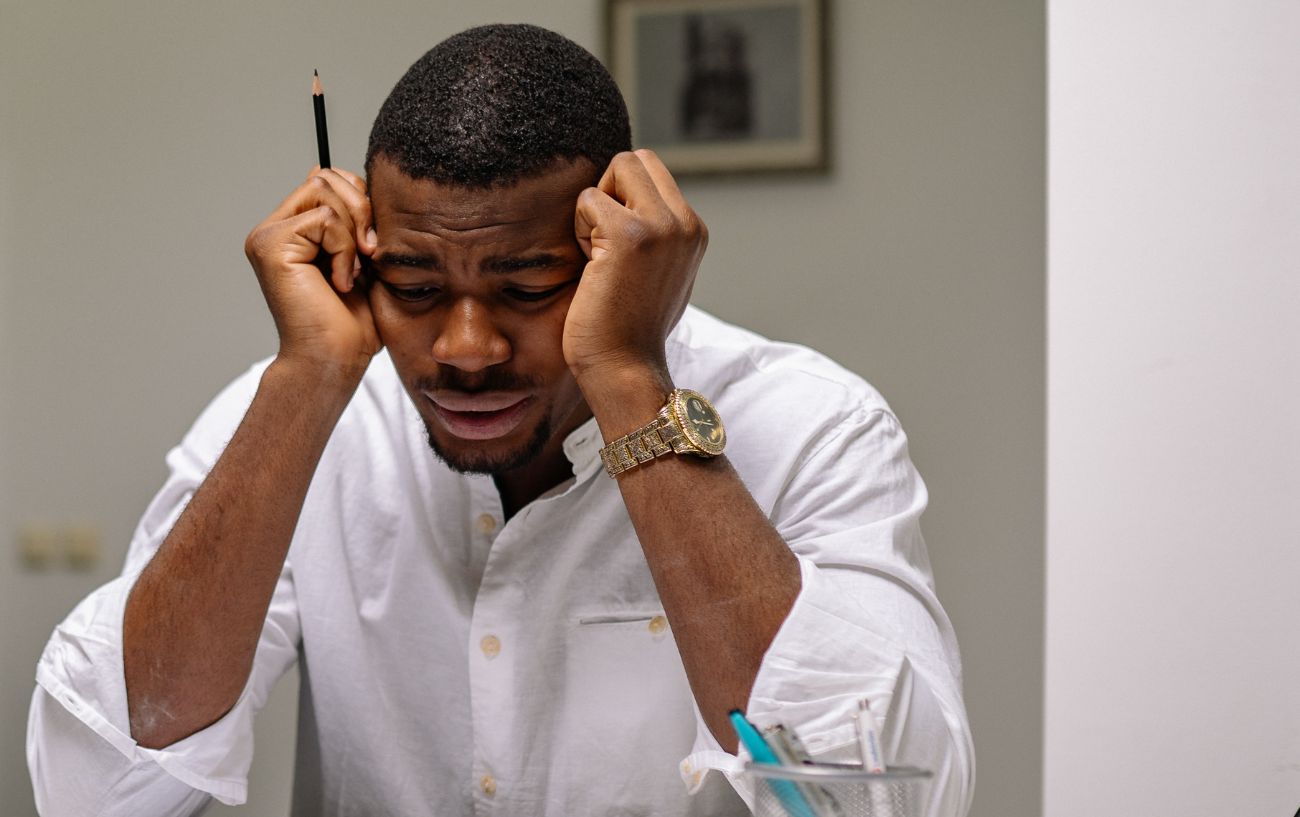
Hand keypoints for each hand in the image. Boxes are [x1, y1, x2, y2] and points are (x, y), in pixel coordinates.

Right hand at [244, 167, 381, 375]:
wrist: (336, 359)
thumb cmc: (351, 321)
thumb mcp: (361, 257)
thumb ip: (349, 218)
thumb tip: (325, 170)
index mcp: (293, 230)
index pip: (328, 181)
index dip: (360, 201)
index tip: (373, 243)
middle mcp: (274, 230)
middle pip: (326, 178)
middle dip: (361, 210)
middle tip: (370, 253)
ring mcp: (268, 236)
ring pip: (325, 193)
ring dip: (352, 234)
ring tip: (352, 271)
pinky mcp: (271, 245)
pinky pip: (324, 218)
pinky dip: (344, 250)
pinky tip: (340, 281)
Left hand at [568, 150, 707, 390]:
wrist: (625, 370)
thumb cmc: (629, 330)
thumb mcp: (658, 273)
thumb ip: (655, 234)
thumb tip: (631, 199)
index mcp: (693, 230)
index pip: (651, 171)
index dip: (622, 196)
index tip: (615, 245)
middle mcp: (685, 223)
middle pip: (635, 160)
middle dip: (609, 191)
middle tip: (603, 243)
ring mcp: (661, 227)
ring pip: (615, 170)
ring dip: (594, 211)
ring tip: (600, 259)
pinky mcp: (629, 235)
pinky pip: (588, 200)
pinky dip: (579, 231)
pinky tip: (592, 269)